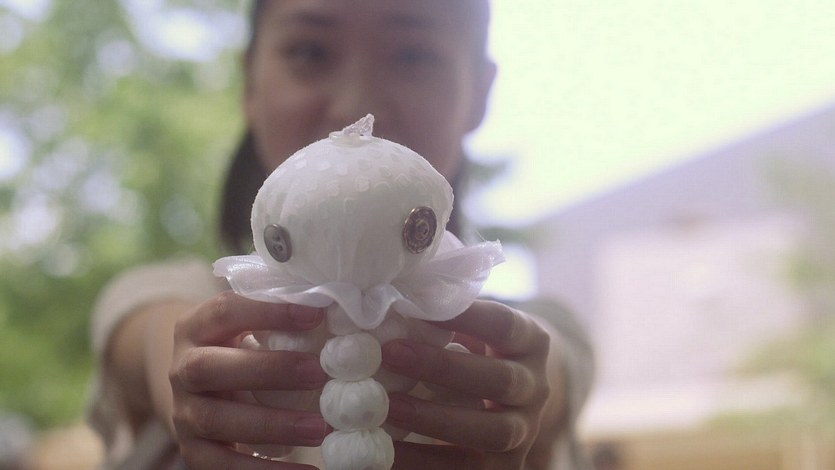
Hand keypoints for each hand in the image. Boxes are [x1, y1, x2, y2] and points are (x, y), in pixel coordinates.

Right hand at [169, 291, 329, 468]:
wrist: (198, 389)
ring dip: (272, 425)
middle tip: (319, 373)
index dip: (268, 311)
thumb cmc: (240, 349)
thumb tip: (340, 312)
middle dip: (267, 370)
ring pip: (216, 420)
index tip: (316, 315)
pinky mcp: (193, 451)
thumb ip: (281, 321)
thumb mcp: (249, 327)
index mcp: (196, 327)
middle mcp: (182, 368)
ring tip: (320, 428)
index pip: (225, 311)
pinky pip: (222, 466)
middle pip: (208, 367)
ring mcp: (183, 412)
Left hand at [380, 300, 555, 468]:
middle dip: (444, 368)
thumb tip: (388, 302)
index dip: (467, 316)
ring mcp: (525, 432)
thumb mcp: (473, 329)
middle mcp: (536, 388)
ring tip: (388, 408)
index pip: (503, 325)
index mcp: (530, 342)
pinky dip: (424, 462)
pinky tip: (387, 452)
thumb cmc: (476, 351)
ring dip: (435, 420)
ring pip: (492, 432)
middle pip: (500, 380)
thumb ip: (444, 318)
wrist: (511, 400)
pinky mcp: (505, 469)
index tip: (419, 305)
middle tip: (392, 353)